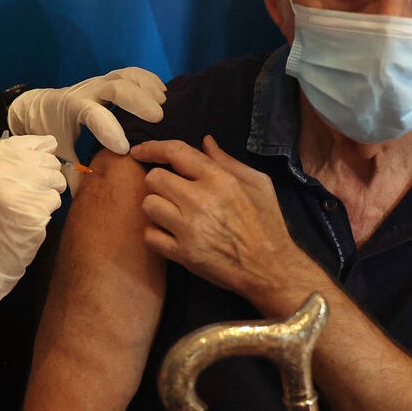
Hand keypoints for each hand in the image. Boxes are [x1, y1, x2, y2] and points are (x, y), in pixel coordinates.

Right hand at [0, 135, 66, 315]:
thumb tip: (46, 145)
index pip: (24, 142)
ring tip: (34, 205)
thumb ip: (7, 163)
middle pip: (44, 160)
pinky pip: (54, 200)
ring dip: (50, 191)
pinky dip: (48, 210)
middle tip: (37, 190)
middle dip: (48, 174)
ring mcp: (17, 191)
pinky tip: (32, 219)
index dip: (40, 147)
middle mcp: (0, 172)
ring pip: (54, 178)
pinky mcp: (34, 211)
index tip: (46, 153)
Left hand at [8, 67, 165, 191]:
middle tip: (158, 118)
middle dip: (137, 101)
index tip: (125, 149)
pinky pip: (130, 72)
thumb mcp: (57, 153)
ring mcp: (98, 83)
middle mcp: (86, 92)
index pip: (91, 114)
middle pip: (114, 87)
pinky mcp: (107, 79)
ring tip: (164, 103)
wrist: (38, 108)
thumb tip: (87, 201)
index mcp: (71, 110)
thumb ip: (72, 173)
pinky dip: (147, 79)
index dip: (109, 129)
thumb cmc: (51, 133)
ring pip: (124, 76)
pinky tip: (161, 92)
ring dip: (146, 87)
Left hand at [131, 136, 320, 311]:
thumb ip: (228, 161)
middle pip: (154, 178)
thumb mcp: (258, 183)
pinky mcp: (184, 254)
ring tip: (172, 212)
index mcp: (220, 180)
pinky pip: (150, 236)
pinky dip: (156, 234)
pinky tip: (170, 234)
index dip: (152, 148)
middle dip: (158, 182)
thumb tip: (205, 142)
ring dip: (156, 207)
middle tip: (171, 191)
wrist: (272, 269)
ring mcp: (190, 229)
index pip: (175, 152)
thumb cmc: (267, 223)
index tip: (139, 151)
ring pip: (148, 205)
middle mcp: (201, 201)